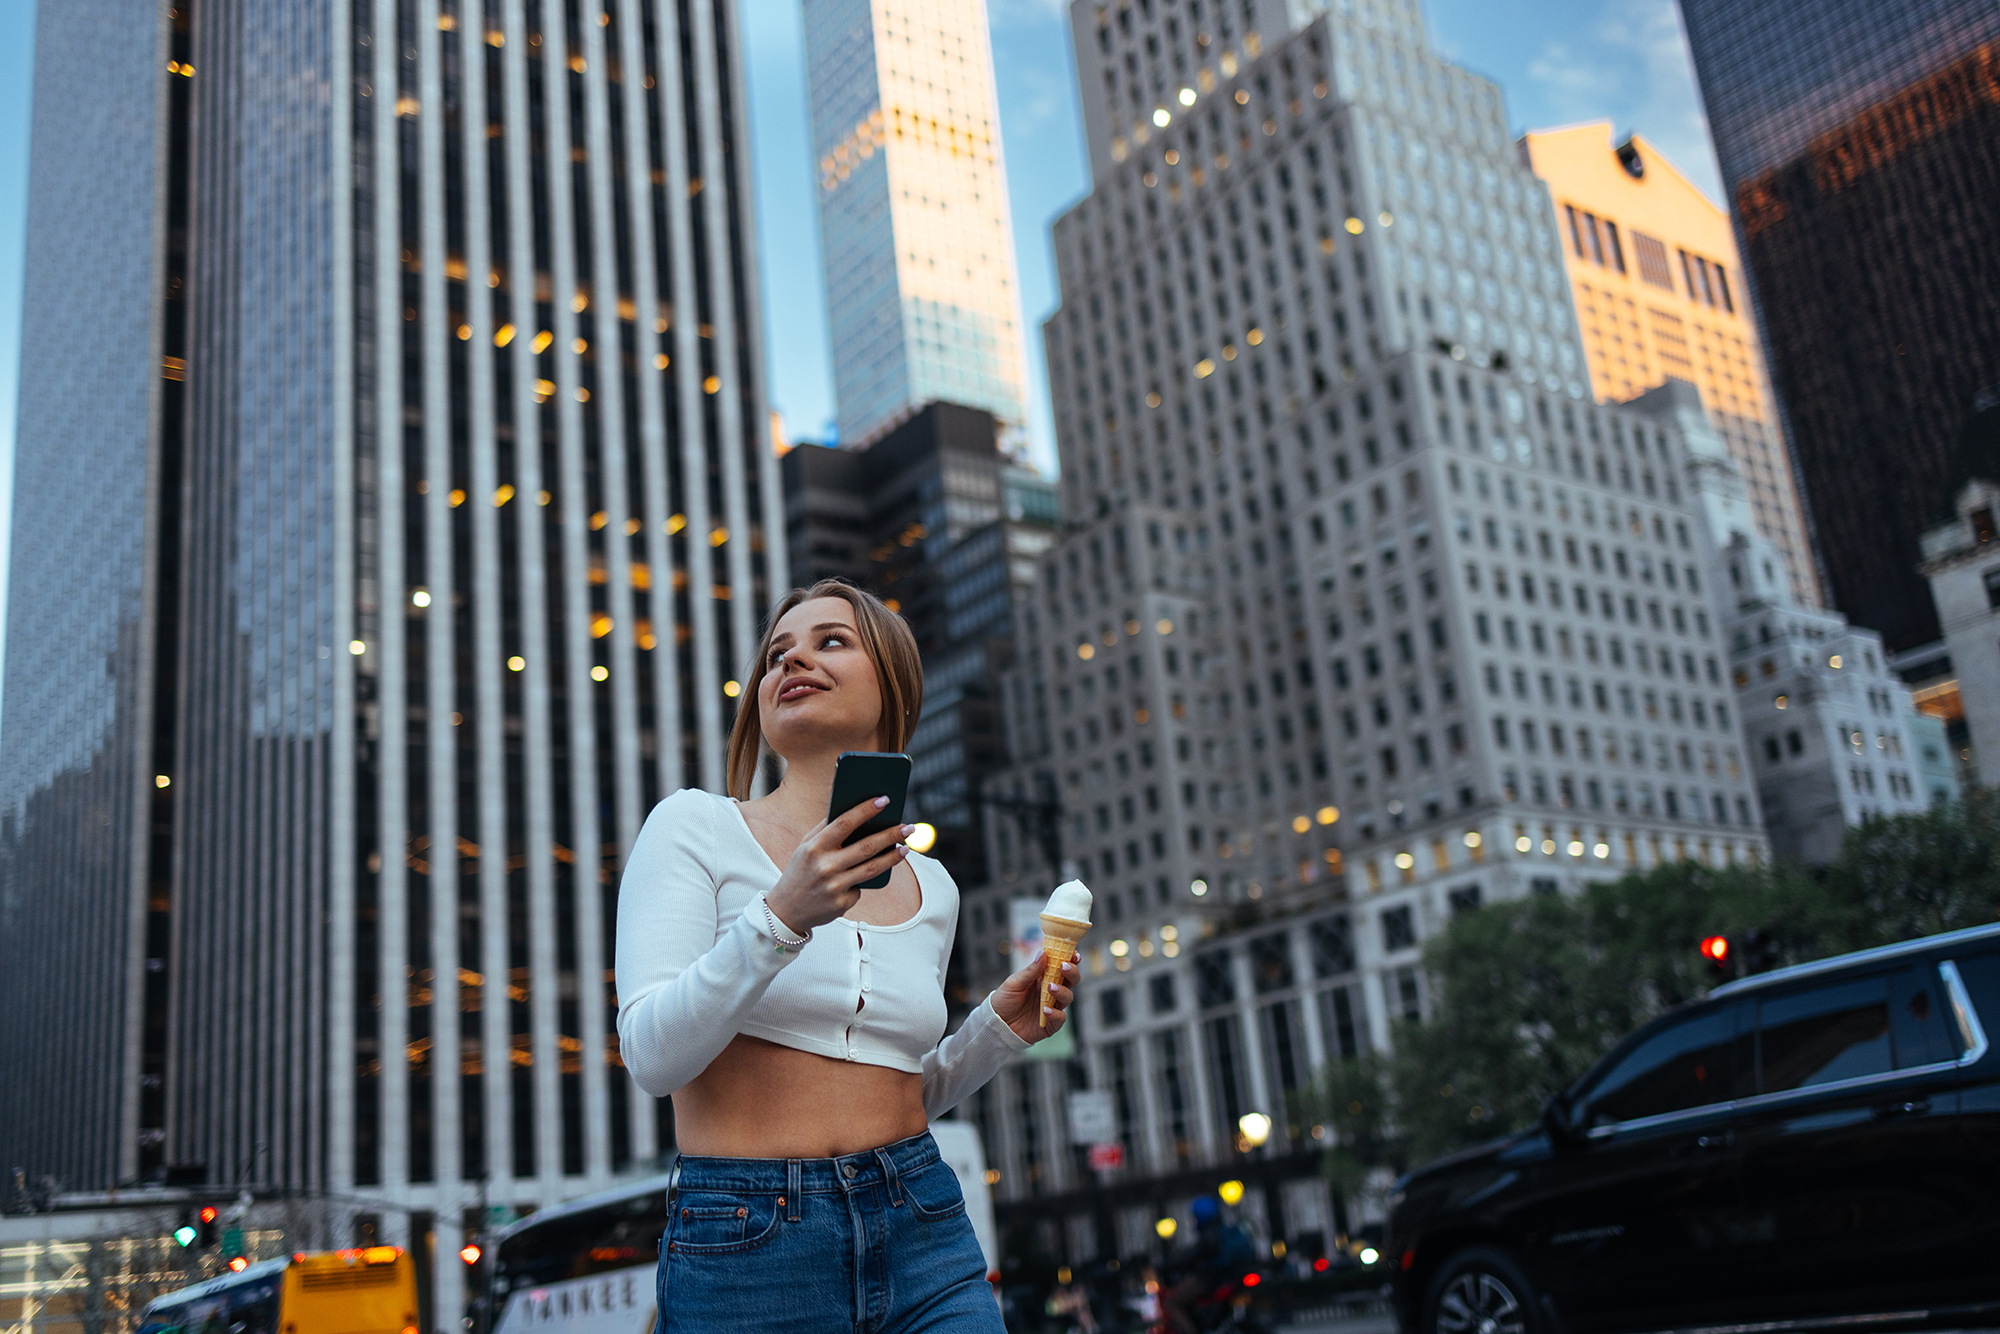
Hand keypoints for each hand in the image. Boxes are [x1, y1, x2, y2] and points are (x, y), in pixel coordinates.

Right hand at [764, 797, 912, 933]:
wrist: (785, 910)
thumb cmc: (801, 870)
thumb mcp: (805, 847)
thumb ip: (825, 829)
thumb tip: (856, 810)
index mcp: (814, 847)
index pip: (844, 823)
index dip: (865, 810)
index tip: (884, 800)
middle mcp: (825, 866)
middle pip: (866, 847)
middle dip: (891, 835)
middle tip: (909, 827)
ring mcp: (834, 887)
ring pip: (872, 869)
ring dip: (893, 857)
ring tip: (906, 848)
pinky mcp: (842, 904)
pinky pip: (861, 887)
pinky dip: (866, 880)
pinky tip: (871, 875)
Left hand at [991, 950, 1078, 1043]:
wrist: (996, 1024)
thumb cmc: (1005, 1000)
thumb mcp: (1014, 983)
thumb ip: (1030, 970)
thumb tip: (1043, 953)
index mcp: (1044, 977)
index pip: (1062, 965)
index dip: (1071, 959)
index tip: (1074, 954)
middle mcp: (1051, 991)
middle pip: (1071, 980)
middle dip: (1072, 972)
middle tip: (1063, 967)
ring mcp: (1053, 1006)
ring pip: (1068, 997)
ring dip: (1062, 991)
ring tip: (1050, 988)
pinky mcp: (1051, 1023)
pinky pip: (1060, 1018)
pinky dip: (1056, 1013)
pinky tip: (1045, 1010)